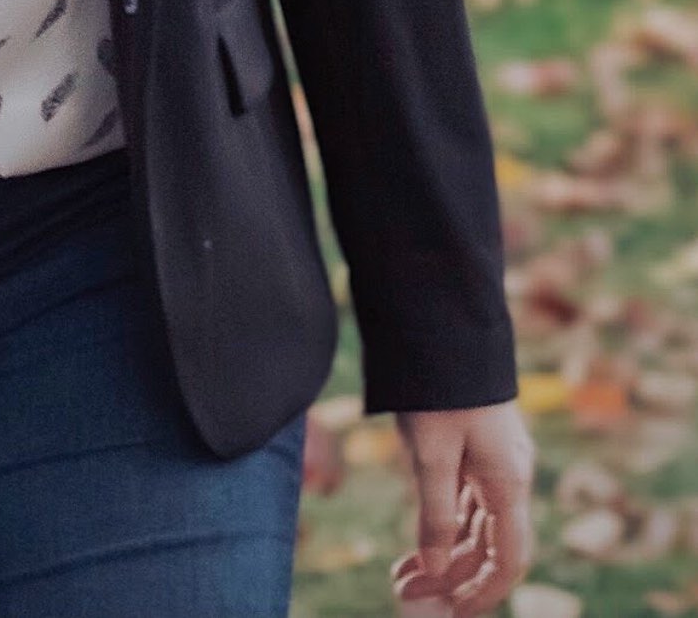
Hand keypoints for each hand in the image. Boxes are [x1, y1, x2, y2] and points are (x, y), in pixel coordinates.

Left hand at [390, 400, 535, 612]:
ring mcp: (494, 462)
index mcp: (508, 482)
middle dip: (453, 576)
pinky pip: (467, 502)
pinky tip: (419, 542)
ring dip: (445, 554)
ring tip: (403, 575)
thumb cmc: (438, 387)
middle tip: (408, 594)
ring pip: (476, 526)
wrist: (442, 324)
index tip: (454, 614)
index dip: (485, 593)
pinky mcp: (477, 449)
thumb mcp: (432, 454)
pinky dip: (445, 525)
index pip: (508, 558)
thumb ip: (436, 514)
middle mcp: (509, 476)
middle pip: (489, 546)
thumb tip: (438, 569)